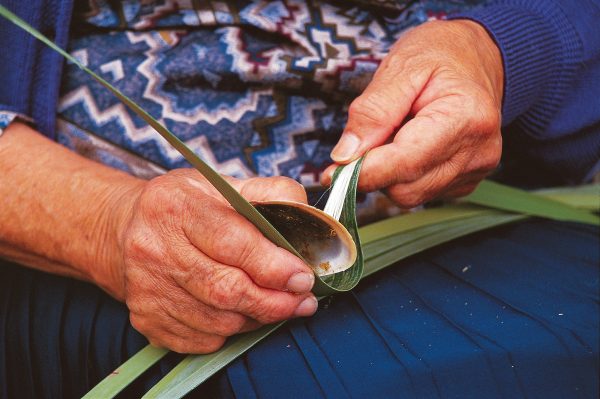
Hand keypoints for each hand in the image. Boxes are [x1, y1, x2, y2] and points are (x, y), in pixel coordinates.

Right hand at [110, 170, 316, 353]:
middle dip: (274, 302)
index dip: (273, 265)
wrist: (124, 230)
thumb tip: (308, 215)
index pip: (232, 242)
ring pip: (218, 321)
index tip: (303, 277)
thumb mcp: (221, 184)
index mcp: (176, 206)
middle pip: (225, 289)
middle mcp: (154, 248)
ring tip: (278, 306)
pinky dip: (231, 332)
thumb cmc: (184, 206)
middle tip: (302, 301)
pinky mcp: (145, 318)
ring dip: (257, 318)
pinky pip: (202, 340)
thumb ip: (268, 192)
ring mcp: (146, 288)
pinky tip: (242, 314)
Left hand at [323, 20, 503, 206]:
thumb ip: (372, 112)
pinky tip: (412, 145)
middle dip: (376, 171)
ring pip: (411, 195)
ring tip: (396, 133)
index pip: (406, 163)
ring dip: (390, 173)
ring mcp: (476, 169)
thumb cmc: (439, 54)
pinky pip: (422, 192)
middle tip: (367, 138)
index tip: (331, 173)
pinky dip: (405, 175)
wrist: (475, 57)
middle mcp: (478, 151)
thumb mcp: (401, 67)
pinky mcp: (467, 180)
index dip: (364, 173)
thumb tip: (345, 156)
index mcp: (465, 118)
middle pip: (406, 188)